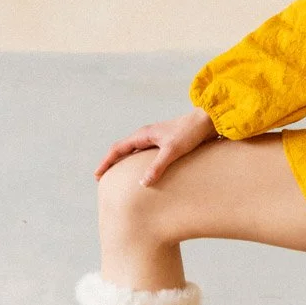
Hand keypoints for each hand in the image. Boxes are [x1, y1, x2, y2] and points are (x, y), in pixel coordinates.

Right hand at [95, 108, 218, 186]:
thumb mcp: (172, 151)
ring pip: (134, 152)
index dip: (106, 162)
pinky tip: (144, 172)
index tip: (97, 175)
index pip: (118, 149)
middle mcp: (147, 135)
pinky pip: (146, 154)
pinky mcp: (166, 143)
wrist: (207, 121)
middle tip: (104, 178)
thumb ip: (157, 167)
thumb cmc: (190, 133)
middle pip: (123, 150)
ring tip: (120, 176)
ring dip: (125, 162)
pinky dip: (139, 163)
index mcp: (143, 134)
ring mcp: (156, 139)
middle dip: (112, 163)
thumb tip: (142, 183)